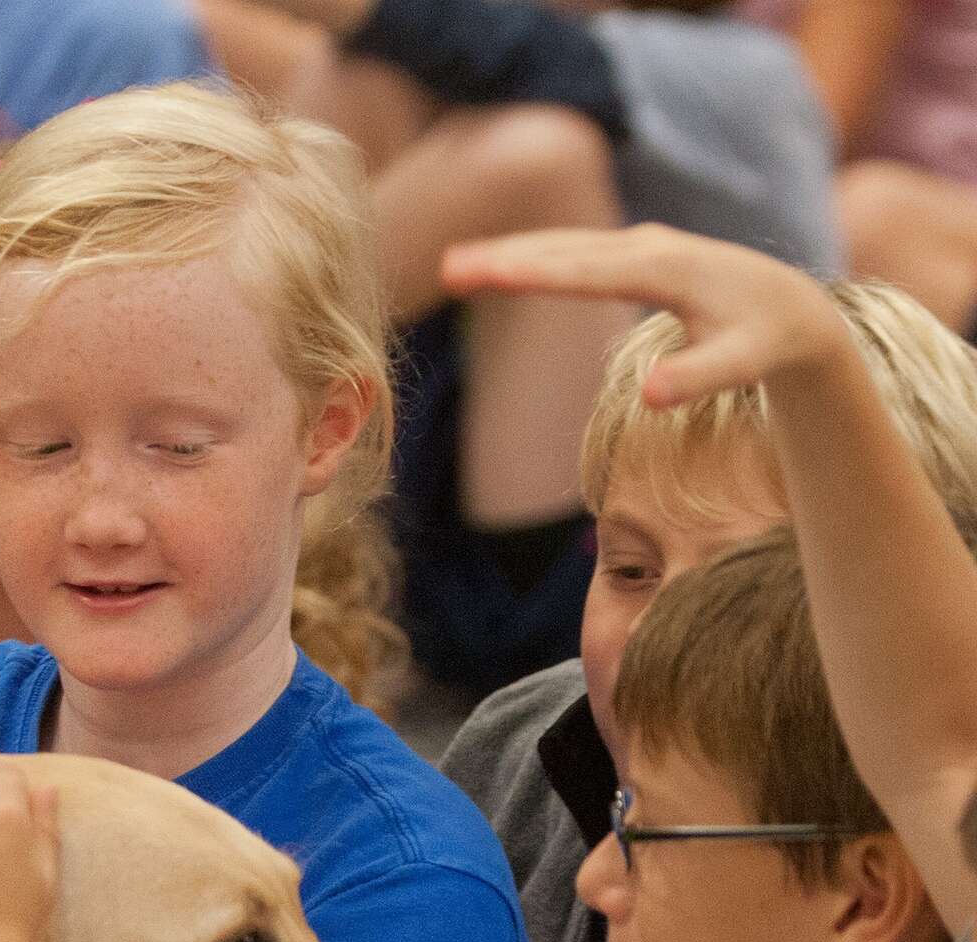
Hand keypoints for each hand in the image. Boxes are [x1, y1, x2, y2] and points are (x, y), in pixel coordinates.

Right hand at [441, 223, 849, 408]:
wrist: (793, 309)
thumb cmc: (767, 342)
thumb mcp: (742, 366)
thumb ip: (697, 377)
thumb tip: (650, 395)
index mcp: (665, 269)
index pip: (586, 271)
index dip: (533, 272)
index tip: (486, 273)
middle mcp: (647, 246)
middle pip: (563, 250)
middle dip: (505, 257)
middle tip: (448, 269)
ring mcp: (640, 246)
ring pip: (565, 246)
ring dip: (510, 253)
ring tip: (456, 267)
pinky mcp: (637, 254)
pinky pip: (575, 253)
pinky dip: (535, 256)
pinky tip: (503, 265)